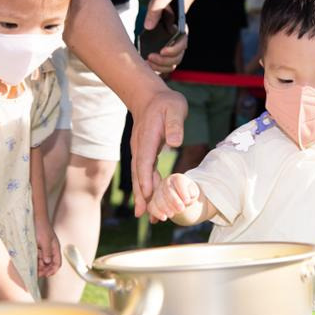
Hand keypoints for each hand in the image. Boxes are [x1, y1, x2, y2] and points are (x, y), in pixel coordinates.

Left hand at [35, 221, 60, 277]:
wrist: (34, 218)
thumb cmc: (41, 228)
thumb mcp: (45, 240)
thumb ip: (47, 252)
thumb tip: (48, 262)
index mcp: (55, 249)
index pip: (57, 263)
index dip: (52, 271)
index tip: (45, 275)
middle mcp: (50, 250)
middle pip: (49, 265)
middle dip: (43, 270)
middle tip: (36, 273)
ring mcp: (43, 249)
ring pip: (41, 263)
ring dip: (37, 267)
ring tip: (31, 268)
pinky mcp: (36, 248)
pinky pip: (36, 258)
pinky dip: (33, 262)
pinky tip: (29, 263)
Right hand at [132, 88, 187, 216]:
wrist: (149, 97)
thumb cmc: (166, 102)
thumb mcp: (175, 107)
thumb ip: (175, 124)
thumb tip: (175, 142)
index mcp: (147, 137)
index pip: (145, 160)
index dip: (145, 178)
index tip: (148, 194)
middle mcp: (140, 147)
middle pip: (139, 174)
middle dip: (143, 195)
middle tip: (147, 215)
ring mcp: (140, 152)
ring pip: (139, 177)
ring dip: (142, 197)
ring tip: (147, 217)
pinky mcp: (143, 155)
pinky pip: (143, 174)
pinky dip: (145, 189)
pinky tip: (148, 204)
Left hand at [144, 0, 188, 72]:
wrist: (165, 8)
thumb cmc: (163, 5)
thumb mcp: (158, 2)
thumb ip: (154, 11)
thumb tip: (148, 26)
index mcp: (182, 32)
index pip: (182, 45)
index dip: (173, 50)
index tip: (162, 50)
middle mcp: (180, 43)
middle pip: (177, 58)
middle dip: (164, 61)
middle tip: (150, 57)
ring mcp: (173, 50)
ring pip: (171, 65)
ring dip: (160, 67)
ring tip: (147, 62)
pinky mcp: (166, 55)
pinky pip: (164, 67)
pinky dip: (157, 68)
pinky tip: (146, 64)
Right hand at [148, 174, 199, 221]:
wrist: (182, 199)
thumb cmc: (189, 195)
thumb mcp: (194, 193)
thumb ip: (192, 193)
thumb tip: (188, 197)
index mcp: (177, 178)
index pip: (178, 181)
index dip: (182, 191)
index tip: (187, 201)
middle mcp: (166, 183)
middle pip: (167, 190)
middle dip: (174, 200)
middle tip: (181, 209)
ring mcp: (158, 191)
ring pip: (158, 198)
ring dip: (165, 207)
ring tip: (172, 215)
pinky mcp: (153, 201)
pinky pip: (151, 206)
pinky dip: (156, 212)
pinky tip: (163, 218)